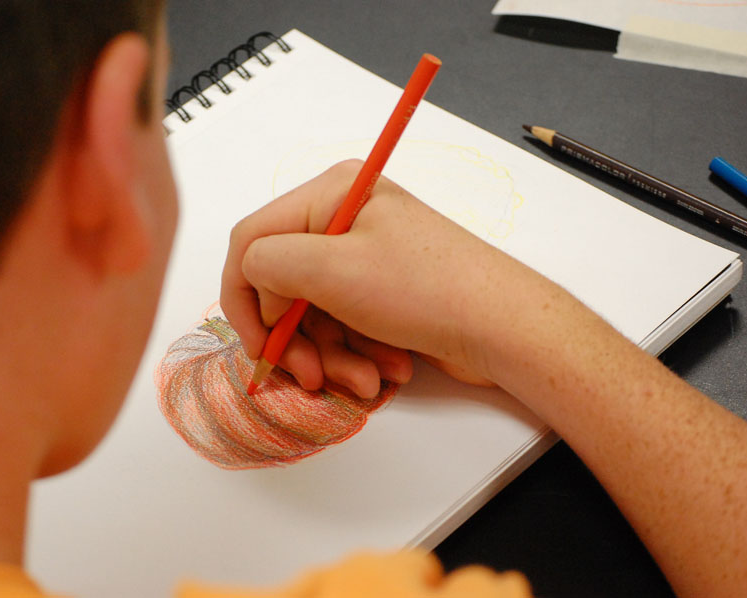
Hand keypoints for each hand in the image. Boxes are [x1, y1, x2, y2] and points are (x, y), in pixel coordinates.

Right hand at [221, 160, 510, 394]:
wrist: (503, 328)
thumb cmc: (426, 290)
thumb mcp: (333, 270)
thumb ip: (268, 263)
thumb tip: (250, 278)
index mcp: (331, 194)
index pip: (252, 241)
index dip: (243, 297)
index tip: (256, 344)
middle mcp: (344, 220)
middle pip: (283, 285)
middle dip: (295, 338)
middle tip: (309, 375)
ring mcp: (365, 257)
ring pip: (313, 315)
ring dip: (331, 355)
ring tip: (364, 379)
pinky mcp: (382, 292)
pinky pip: (345, 326)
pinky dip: (357, 354)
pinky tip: (385, 368)